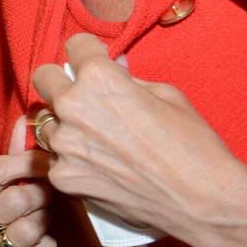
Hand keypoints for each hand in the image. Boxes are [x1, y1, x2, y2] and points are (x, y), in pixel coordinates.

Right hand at [0, 150, 56, 246]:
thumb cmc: (3, 209)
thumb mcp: (5, 181)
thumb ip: (14, 154)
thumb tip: (25, 120)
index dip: (26, 163)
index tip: (46, 161)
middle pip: (14, 200)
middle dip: (38, 196)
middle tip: (45, 195)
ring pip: (25, 232)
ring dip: (43, 224)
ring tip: (43, 219)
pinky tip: (44, 243)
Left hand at [31, 34, 246, 246]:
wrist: (202, 200)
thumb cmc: (193, 144)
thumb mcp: (167, 95)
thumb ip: (129, 79)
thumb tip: (114, 66)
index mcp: (99, 78)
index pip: (74, 46)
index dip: (87, 52)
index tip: (92, 60)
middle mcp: (72, 106)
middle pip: (44, 79)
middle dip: (61, 82)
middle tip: (83, 96)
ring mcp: (63, 145)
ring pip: (46, 122)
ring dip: (64, 124)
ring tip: (96, 139)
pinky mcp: (61, 177)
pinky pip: (53, 159)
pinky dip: (70, 160)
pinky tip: (98, 166)